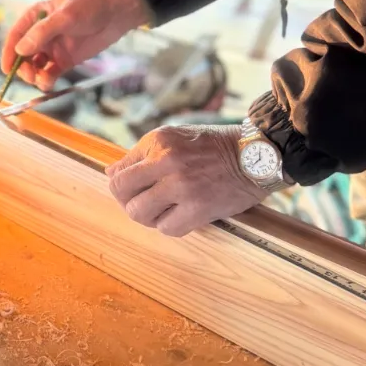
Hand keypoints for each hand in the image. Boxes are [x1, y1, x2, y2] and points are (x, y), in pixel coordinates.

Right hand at [0, 0, 148, 91]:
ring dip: (33, 75)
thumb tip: (20, 50)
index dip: (8, 52)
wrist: (116, 15)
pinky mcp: (64, 61)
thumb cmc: (90, 7)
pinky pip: (49, 73)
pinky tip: (48, 83)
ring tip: (42, 80)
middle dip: (22, 67)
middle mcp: (40, 34)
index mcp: (35, 17)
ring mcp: (52, 48)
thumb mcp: (65, 16)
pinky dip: (46, 80)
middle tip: (29, 75)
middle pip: (22, 54)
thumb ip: (42, 33)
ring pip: (34, 66)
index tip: (6, 68)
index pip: (15, 35)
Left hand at [105, 125, 270, 236]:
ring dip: (145, 217)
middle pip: (122, 192)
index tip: (131, 190)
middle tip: (141, 203)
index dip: (120, 185)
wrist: (254, 155)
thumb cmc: (212, 146)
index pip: (119, 170)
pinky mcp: (199, 209)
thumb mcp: (173, 137)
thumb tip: (111, 173)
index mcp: (158, 141)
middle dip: (127, 201)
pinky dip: (168, 226)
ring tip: (159, 211)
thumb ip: (141, 154)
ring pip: (140, 213)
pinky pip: (167, 228)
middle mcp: (166, 161)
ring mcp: (182, 186)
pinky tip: (178, 216)